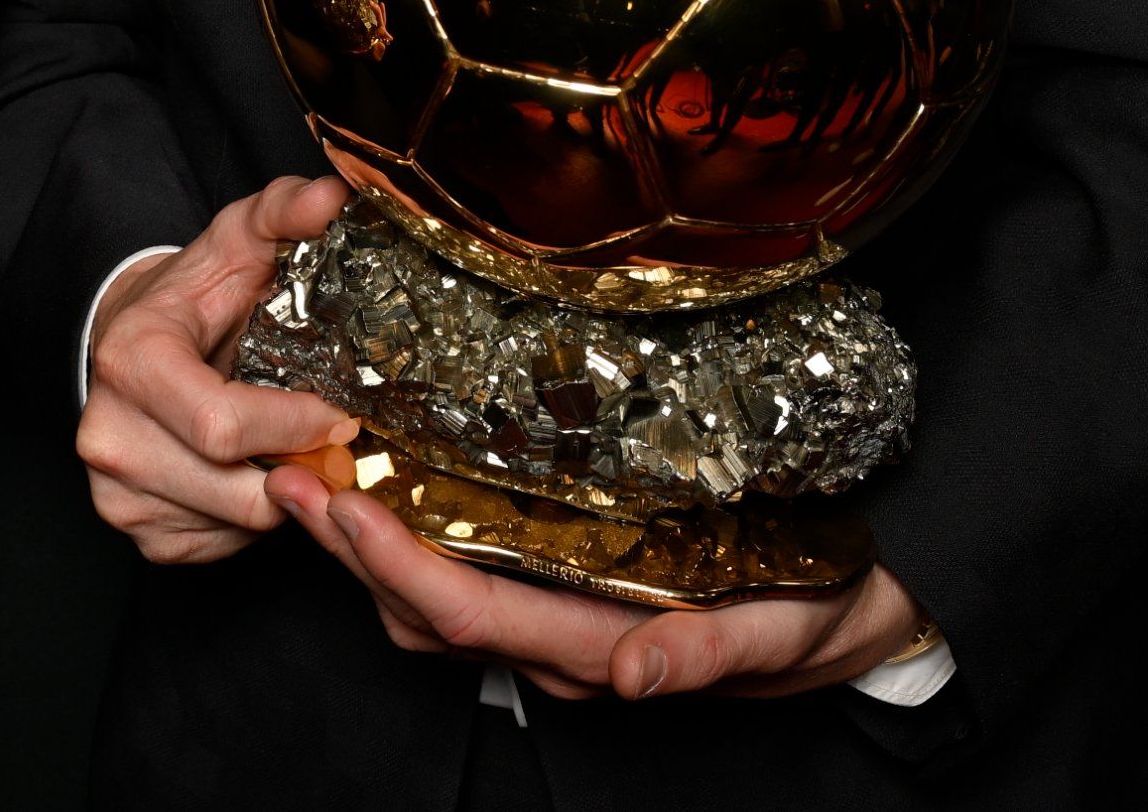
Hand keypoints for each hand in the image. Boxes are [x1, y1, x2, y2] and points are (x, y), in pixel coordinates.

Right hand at [75, 174, 362, 562]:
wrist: (126, 346)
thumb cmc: (189, 300)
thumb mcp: (235, 243)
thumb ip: (283, 212)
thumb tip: (329, 197)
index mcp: (130, 363)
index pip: (223, 425)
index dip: (296, 427)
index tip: (339, 413)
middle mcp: (107, 436)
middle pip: (238, 489)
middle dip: (300, 468)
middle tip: (330, 442)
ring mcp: (115, 493)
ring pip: (236, 525)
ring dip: (278, 494)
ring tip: (285, 449)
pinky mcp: (135, 531)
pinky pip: (219, 546)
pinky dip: (249, 520)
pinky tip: (247, 472)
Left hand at [264, 458, 931, 702]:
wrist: (862, 622)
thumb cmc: (826, 612)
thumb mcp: (787, 627)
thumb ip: (711, 651)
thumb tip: (633, 673)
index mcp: (601, 650)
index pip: (471, 615)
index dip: (393, 565)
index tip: (338, 501)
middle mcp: (562, 648)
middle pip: (423, 612)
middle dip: (347, 550)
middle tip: (286, 474)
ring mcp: (556, 627)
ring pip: (428, 605)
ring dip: (362, 547)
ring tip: (311, 474)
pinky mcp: (562, 598)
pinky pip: (462, 583)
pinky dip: (406, 542)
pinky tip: (384, 486)